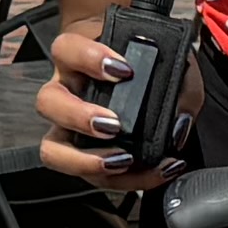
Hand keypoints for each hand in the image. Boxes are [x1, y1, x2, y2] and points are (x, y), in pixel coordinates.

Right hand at [37, 15, 164, 193]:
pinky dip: (125, 179)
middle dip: (78, 117)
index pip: (66, 49)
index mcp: (78, 59)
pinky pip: (91, 176)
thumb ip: (180, 86)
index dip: (89, 58)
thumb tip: (177, 124)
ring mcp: (68, 128)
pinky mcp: (84, 157)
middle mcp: (65, 91)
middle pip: (48, 102)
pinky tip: (155, 171)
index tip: (124, 70)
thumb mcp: (172, 65)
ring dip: (85, 160)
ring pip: (52, 149)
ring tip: (123, 161)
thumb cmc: (151, 67)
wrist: (149, 79)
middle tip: (113, 125)